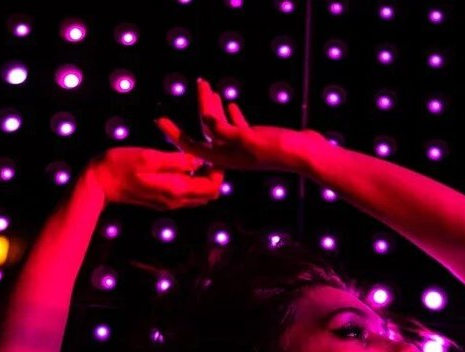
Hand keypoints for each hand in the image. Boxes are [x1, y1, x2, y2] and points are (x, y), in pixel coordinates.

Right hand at [88, 147, 224, 209]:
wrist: (98, 183)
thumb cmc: (120, 165)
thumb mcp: (148, 157)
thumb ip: (175, 161)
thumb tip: (198, 160)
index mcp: (176, 190)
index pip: (212, 189)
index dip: (218, 172)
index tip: (212, 154)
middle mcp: (176, 201)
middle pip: (208, 194)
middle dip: (213, 176)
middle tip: (207, 154)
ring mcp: (169, 203)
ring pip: (198, 196)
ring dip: (202, 179)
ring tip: (195, 157)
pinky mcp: (162, 200)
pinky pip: (186, 195)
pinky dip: (191, 182)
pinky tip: (182, 165)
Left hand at [155, 77, 327, 172]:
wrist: (306, 155)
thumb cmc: (278, 150)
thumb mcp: (249, 138)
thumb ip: (226, 130)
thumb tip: (205, 118)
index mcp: (223, 157)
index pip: (190, 145)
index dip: (173, 133)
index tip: (159, 120)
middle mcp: (229, 154)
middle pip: (205, 130)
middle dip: (200, 106)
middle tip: (198, 83)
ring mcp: (242, 147)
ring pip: (221, 126)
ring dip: (213, 106)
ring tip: (209, 87)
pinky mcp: (256, 140)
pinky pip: (237, 127)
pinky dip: (230, 115)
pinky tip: (229, 103)